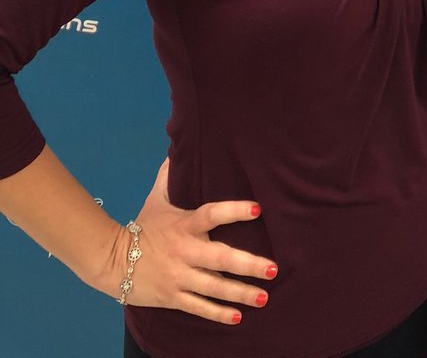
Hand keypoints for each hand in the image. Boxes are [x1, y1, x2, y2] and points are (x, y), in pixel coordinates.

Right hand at [112, 159, 276, 324]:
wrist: (112, 261)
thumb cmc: (142, 227)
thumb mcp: (156, 199)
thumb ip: (169, 176)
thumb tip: (176, 149)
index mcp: (184, 225)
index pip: (212, 214)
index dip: (234, 210)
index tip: (257, 209)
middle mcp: (185, 251)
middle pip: (221, 258)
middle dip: (249, 265)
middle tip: (274, 268)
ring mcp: (179, 276)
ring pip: (214, 287)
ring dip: (240, 293)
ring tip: (264, 297)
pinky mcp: (173, 297)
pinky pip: (198, 307)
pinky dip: (217, 313)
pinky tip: (237, 317)